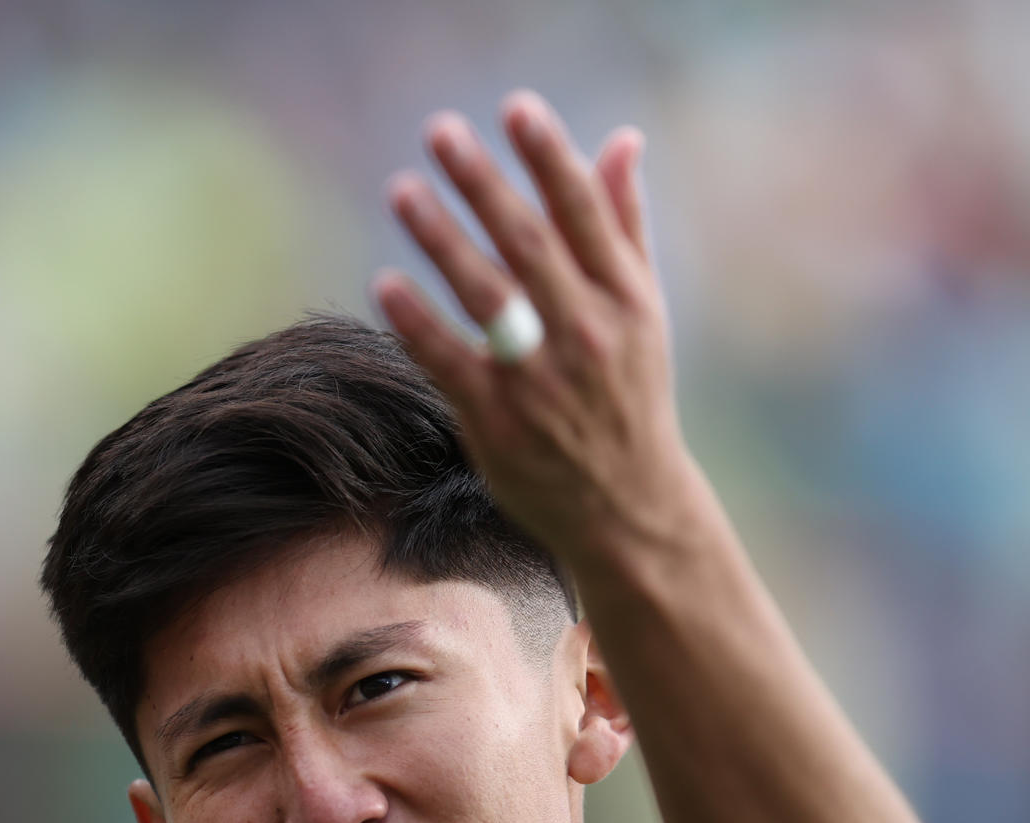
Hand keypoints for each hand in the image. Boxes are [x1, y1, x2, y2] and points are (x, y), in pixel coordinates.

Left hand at [374, 90, 699, 570]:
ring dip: (440, 239)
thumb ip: (624, 227)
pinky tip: (385, 283)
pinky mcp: (499, 422)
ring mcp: (542, 381)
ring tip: (401, 189)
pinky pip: (450, 363)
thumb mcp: (643, 312)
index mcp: (627, 299)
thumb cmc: (629, 395)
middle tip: (440, 132)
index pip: (584, 214)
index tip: (515, 108)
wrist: (627, 507)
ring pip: (487, 296)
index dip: (550, 157)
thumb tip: (621, 140)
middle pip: (530, 244)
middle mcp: (589, 334)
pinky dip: (417, 323)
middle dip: (484, 184)